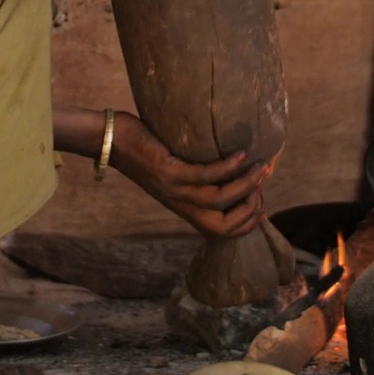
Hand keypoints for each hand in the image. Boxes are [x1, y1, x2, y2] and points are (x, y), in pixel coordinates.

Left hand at [109, 112, 269, 235]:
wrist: (110, 142)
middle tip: (263, 183)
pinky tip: (240, 154)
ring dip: (246, 183)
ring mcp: (173, 189)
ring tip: (261, 165)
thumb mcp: (173, 172)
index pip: (220, 232)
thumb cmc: (145, 150)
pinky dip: (227, 167)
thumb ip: (195, 177)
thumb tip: (228, 167)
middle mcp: (180, 204)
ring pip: (218, 199)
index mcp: (183, 207)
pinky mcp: (167, 172)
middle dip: (249, 209)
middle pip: (222, 225)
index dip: (245, 225)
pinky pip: (204, 175)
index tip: (263, 208)